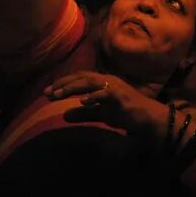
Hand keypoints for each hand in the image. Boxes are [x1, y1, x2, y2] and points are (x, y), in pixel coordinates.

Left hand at [47, 70, 168, 139]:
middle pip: (82, 76)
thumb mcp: (101, 114)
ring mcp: (115, 87)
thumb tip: (63, 115)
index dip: (63, 83)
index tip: (47, 93)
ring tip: (59, 94)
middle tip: (47, 93)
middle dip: (63, 83)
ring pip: (91, 82)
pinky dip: (94, 96)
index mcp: (102, 83)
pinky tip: (83, 101)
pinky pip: (106, 94)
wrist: (148, 119)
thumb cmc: (126, 114)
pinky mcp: (122, 97)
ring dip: (73, 87)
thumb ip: (83, 114)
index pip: (79, 78)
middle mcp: (108, 80)